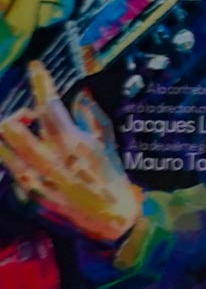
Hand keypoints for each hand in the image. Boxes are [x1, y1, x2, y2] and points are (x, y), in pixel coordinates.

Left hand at [0, 61, 143, 245]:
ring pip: (2, 150)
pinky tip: (32, 167)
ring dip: (9, 138)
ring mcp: (34, 182)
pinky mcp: (25, 198)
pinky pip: (10, 172)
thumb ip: (93, 117)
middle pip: (11, 127)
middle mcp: (49, 162)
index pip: (50, 106)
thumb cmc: (111, 179)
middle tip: (26, 118)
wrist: (109, 222)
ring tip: (22, 138)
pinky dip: (17, 164)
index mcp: (72, 144)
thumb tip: (82, 94)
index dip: (41, 82)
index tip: (35, 65)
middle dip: (15, 117)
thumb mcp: (108, 145)